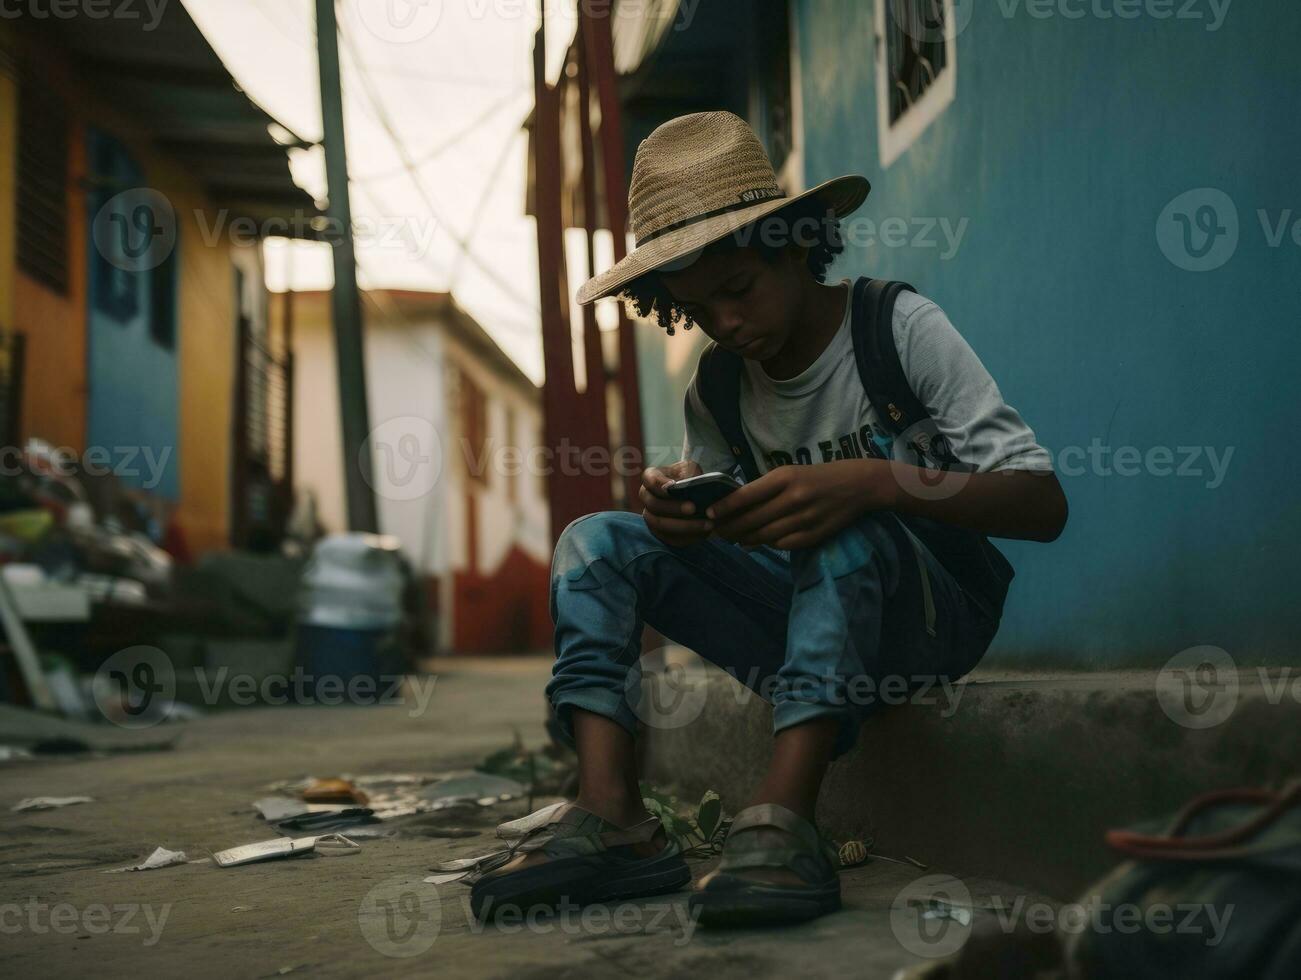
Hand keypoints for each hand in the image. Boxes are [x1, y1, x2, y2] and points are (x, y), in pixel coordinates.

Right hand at [639, 460, 711, 547]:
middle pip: (653, 504)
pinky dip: (688, 537)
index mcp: (651, 477)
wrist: (696, 495)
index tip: (673, 487)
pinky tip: (704, 533)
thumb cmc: (690, 477)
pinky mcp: (659, 533)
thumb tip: (689, 485)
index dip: (659, 485)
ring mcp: (650, 516)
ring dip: (684, 526)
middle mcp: (647, 497)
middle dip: (673, 507)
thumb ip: (689, 473)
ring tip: (706, 524)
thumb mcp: (691, 469)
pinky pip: (669, 539)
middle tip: (693, 508)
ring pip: (660, 524)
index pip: (650, 480)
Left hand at [706, 459, 897, 549]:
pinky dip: (765, 544)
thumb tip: (736, 507)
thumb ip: (764, 488)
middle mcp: (793, 498)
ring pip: (764, 535)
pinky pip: (782, 544)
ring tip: (731, 539)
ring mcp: (804, 519)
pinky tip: (754, 543)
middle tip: (716, 532)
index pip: (746, 496)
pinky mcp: (813, 535)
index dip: (724, 508)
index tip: (709, 514)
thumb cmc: (816, 476)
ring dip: (744, 539)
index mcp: (784, 478)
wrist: (857, 486)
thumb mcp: (789, 473)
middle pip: (752, 519)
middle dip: (729, 528)